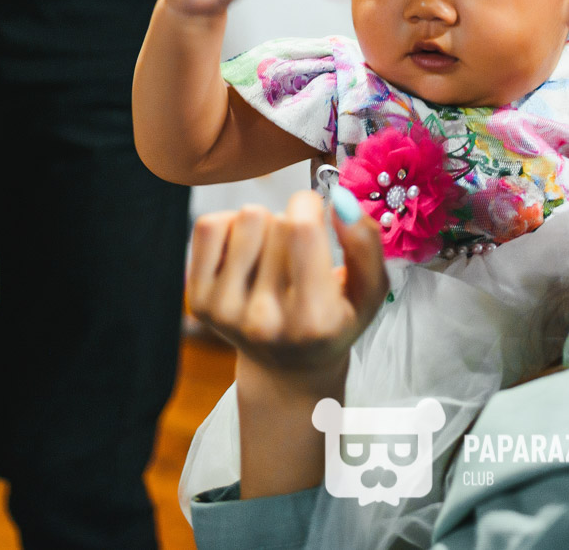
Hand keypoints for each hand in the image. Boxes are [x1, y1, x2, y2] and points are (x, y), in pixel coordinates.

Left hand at [187, 190, 387, 380]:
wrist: (287, 367)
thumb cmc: (332, 323)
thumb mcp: (368, 293)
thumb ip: (366, 244)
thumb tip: (341, 201)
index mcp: (313, 320)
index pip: (302, 230)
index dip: (310, 204)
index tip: (315, 210)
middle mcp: (264, 320)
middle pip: (275, 221)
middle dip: (290, 223)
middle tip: (297, 254)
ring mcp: (226, 311)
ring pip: (244, 219)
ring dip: (262, 225)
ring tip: (273, 254)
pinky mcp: (199, 300)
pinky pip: (209, 226)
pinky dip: (229, 227)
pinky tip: (246, 252)